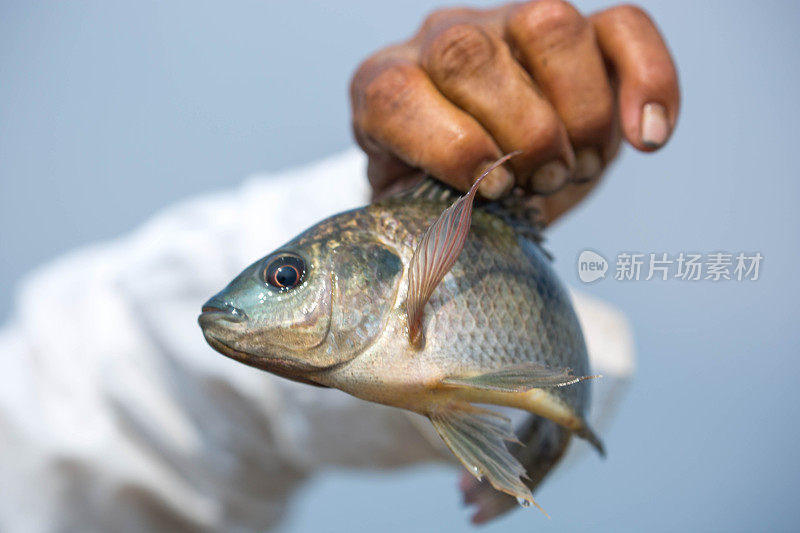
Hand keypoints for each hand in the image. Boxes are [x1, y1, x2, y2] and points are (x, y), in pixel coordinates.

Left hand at [350, 1, 678, 223]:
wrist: (481, 177)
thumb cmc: (444, 197)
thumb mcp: (421, 216)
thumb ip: (427, 221)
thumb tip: (455, 243)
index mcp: (384, 88)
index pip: (395, 94)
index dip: (449, 146)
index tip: (494, 191)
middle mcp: (441, 43)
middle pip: (469, 54)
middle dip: (519, 134)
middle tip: (539, 183)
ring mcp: (508, 26)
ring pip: (548, 26)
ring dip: (577, 113)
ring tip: (576, 167)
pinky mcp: (580, 32)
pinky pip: (623, 27)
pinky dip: (650, 80)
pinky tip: (647, 138)